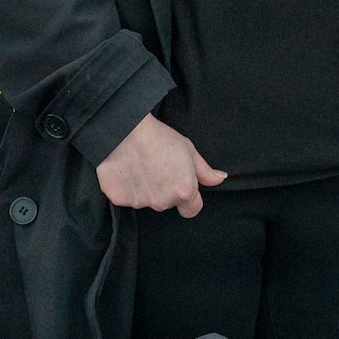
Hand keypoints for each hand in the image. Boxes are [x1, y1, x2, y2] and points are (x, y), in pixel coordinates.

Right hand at [95, 115, 226, 217]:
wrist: (126, 128)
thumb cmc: (160, 137)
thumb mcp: (189, 150)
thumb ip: (205, 171)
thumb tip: (220, 179)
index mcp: (184, 191)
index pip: (192, 210)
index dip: (189, 198)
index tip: (180, 184)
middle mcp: (163, 202)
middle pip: (167, 204)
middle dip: (164, 190)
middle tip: (157, 167)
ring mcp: (139, 203)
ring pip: (146, 201)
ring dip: (145, 189)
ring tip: (140, 165)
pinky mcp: (118, 199)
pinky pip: (125, 197)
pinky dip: (125, 187)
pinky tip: (125, 169)